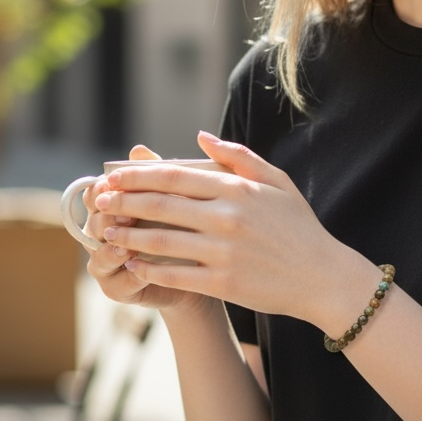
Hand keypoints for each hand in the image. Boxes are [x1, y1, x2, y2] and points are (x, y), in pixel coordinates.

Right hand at [83, 145, 199, 310]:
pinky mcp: (117, 287)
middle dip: (107, 218)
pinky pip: (115, 282)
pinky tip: (140, 268)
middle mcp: (102, 234)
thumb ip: (156, 174)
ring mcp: (106, 262)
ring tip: (127, 245)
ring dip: (112, 248)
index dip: (103, 188)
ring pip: (98, 254)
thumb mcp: (176, 195)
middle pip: (92, 222)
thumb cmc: (185, 223)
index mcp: (112, 206)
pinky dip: (127, 274)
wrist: (201, 267)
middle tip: (125, 214)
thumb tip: (138, 149)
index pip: (95, 192)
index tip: (117, 183)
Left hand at [92, 132, 369, 327]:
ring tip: (106, 232)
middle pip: (161, 205)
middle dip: (124, 201)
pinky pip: (174, 275)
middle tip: (99, 200)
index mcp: (237, 189)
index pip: (175, 176)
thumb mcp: (276, 182)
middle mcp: (227, 217)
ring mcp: (224, 252)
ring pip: (160, 241)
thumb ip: (238, 157)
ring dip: (127, 236)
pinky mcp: (223, 283)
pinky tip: (131, 265)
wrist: (322, 276)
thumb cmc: (299, 227)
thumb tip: (200, 136)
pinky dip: (147, 270)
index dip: (138, 175)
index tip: (114, 175)